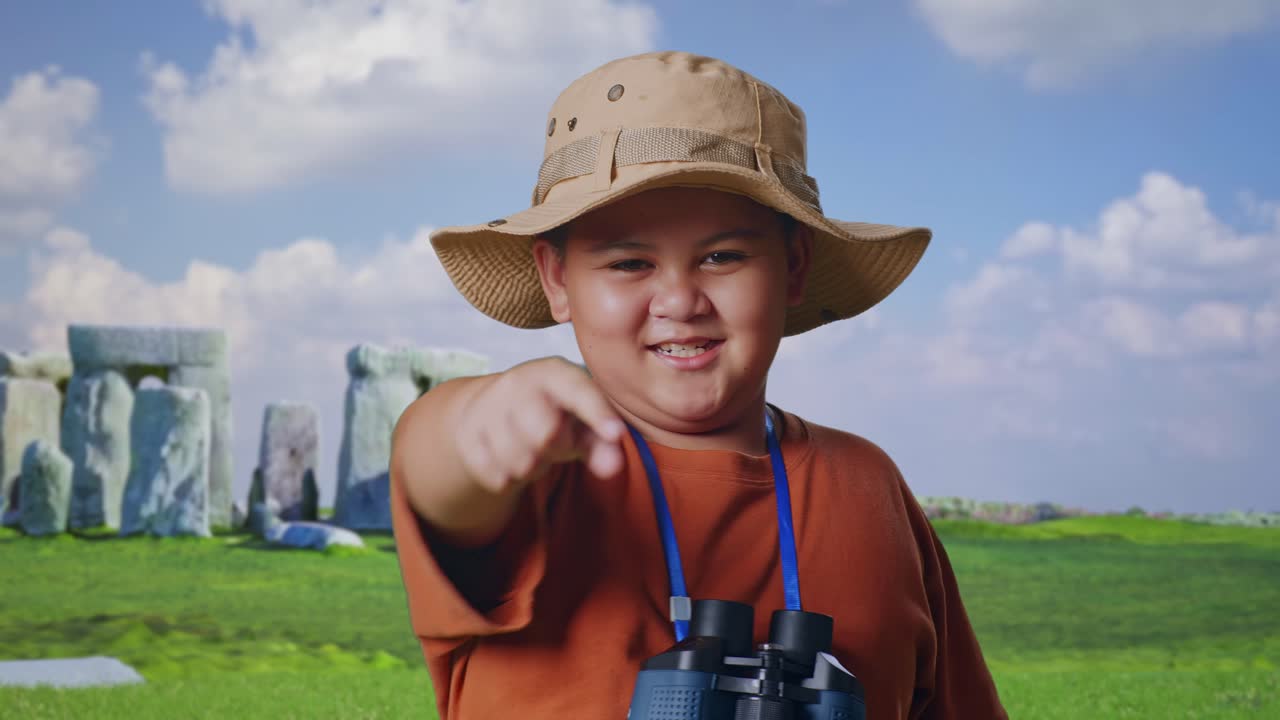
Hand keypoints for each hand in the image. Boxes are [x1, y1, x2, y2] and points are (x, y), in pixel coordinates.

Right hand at [455, 357, 625, 493]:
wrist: (496, 409)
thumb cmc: (554, 414)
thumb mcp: (583, 423)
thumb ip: (602, 443)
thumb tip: (612, 466)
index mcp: (554, 372)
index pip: (577, 390)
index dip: (597, 412)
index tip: (615, 433)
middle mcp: (517, 382)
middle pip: (544, 432)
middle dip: (555, 448)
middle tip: (554, 441)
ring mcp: (487, 406)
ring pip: (518, 461)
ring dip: (531, 467)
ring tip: (532, 450)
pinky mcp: (466, 434)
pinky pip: (495, 476)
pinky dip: (508, 478)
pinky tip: (509, 459)